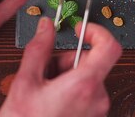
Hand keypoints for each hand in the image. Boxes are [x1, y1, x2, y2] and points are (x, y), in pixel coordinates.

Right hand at [0, 18, 121, 116]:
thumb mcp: (25, 83)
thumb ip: (39, 49)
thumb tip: (46, 26)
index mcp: (84, 85)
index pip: (110, 47)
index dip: (97, 31)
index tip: (79, 29)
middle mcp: (97, 99)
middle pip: (92, 62)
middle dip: (67, 61)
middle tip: (44, 72)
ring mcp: (97, 112)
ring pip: (87, 78)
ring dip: (66, 77)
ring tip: (43, 93)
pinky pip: (86, 94)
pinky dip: (70, 91)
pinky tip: (50, 102)